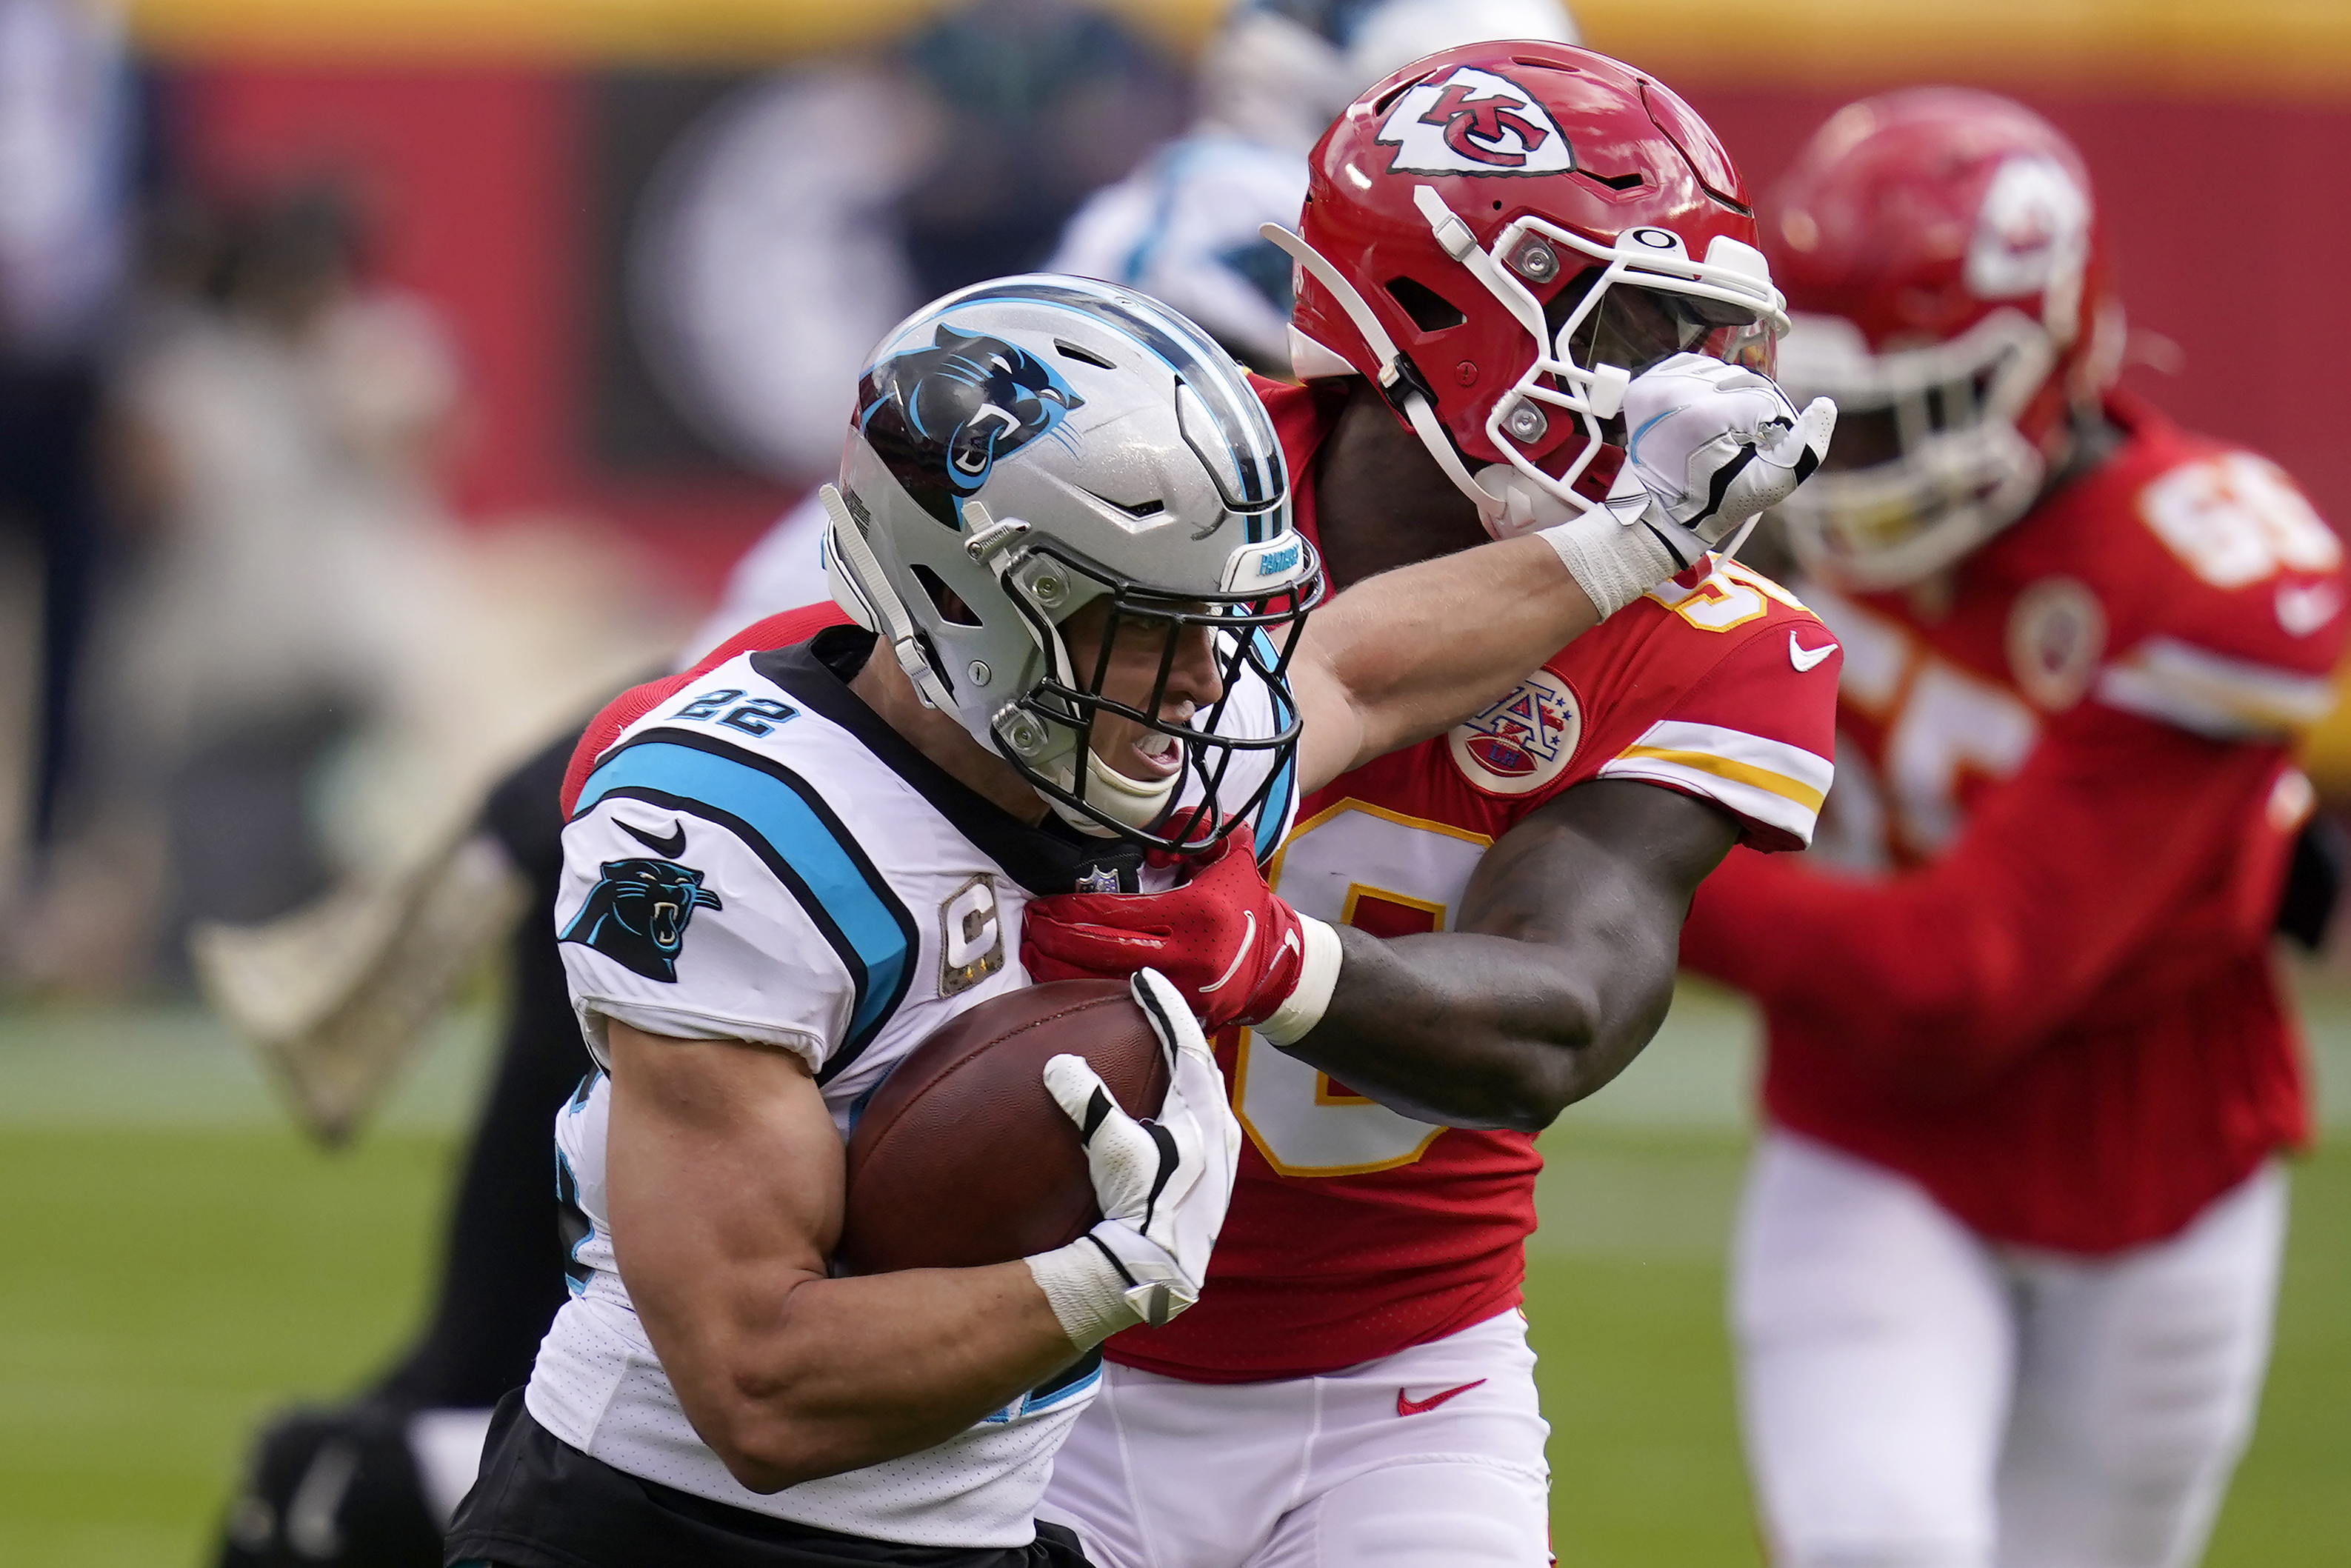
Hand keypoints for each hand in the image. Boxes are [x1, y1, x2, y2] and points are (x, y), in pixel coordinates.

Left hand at [1024, 834, 1313, 1030]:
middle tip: (1030, 926)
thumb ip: (1191, 826)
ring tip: (1033, 952)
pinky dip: (1085, 995)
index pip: (1118, 913)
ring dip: (1060, 971)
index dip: (1074, 910)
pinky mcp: (1177, 1017)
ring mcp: (1180, 994)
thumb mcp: (1232, 850)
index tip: (1046, 904)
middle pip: (1101, 953)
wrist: (1277, 965)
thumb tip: (1150, 848)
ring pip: (1103, 986)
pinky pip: (1119, 1007)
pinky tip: (1059, 981)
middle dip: (1056, 940)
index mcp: (1197, 914)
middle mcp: (1187, 958)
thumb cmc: (1245, 902)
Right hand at [1034, 970, 1241, 1331]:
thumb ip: (1088, 1103)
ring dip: (1184, 1069)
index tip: (1144, 981)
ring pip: (1204, 1095)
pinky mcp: (1210, 1181)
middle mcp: (1220, 1130)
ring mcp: (1219, 1158)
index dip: (1164, 1008)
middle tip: (1155, 1009)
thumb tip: (1061, 1064)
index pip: (1187, 1043)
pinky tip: (1162, 1112)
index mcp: (1204, 1112)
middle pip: (1201, 1065)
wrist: (1159, 1270)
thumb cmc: (1140, 1208)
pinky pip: (1199, 1121)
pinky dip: (1182, 1101)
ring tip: (1162, 1051)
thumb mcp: (1113, 1149)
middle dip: (1179, 1034)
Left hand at [1621, 352, 1835, 560]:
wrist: (1660, 512)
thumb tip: (1825, 404)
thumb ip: (1807, 448)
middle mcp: (1675, 392)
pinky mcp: (1643, 386)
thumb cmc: (1717, 501)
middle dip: (1745, 409)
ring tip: (1713, 429)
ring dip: (1724, 394)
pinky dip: (1700, 384)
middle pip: (1739, 380)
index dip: (1767, 426)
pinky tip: (1698, 413)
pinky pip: (1688, 366)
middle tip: (1730, 443)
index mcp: (1706, 414)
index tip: (1751, 451)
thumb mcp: (1772, 485)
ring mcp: (1654, 386)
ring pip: (1716, 370)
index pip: (1762, 399)